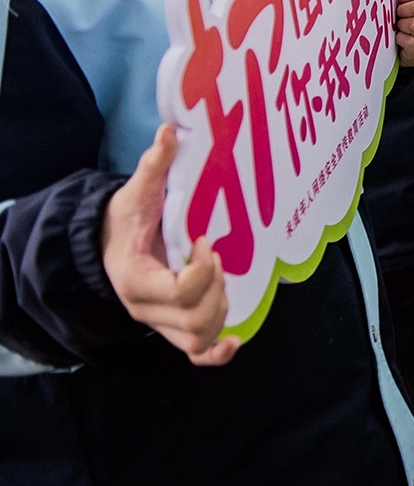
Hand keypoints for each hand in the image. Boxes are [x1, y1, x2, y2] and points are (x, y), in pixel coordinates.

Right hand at [100, 126, 239, 365]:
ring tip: (223, 278)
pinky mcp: (173, 327)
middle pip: (193, 321)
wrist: (106, 245)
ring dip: (221, 312)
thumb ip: (153, 166)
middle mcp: (147, 309)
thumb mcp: (135, 192)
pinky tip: (236, 339)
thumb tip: (169, 131)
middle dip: (217, 289)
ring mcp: (160, 323)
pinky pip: (196, 354)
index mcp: (136, 279)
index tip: (208, 241)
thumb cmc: (124, 220)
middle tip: (220, 258)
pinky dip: (217, 352)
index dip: (202, 271)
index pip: (177, 292)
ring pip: (197, 339)